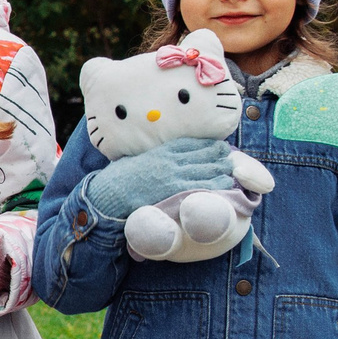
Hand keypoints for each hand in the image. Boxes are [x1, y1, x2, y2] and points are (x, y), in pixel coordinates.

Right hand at [84, 138, 236, 217]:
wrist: (107, 195)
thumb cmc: (117, 180)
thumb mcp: (134, 160)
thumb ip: (151, 157)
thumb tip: (160, 158)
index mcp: (159, 150)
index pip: (190, 143)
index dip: (206, 144)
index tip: (217, 145)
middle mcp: (169, 160)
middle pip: (201, 154)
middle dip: (217, 155)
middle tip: (229, 157)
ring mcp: (172, 175)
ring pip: (204, 169)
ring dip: (220, 169)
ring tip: (231, 170)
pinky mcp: (173, 191)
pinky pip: (199, 186)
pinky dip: (215, 184)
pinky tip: (225, 184)